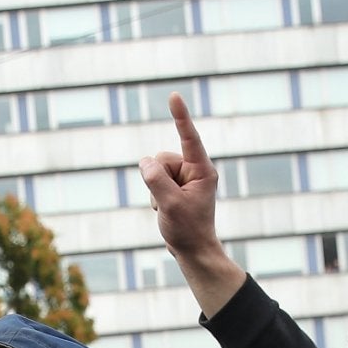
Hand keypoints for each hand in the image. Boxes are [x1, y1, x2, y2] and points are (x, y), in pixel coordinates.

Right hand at [137, 94, 246, 316]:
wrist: (193, 251)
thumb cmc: (187, 230)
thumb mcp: (169, 205)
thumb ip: (156, 180)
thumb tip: (144, 161)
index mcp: (202, 170)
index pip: (189, 138)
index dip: (180, 117)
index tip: (174, 96)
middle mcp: (195, 170)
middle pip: (162, 158)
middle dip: (157, 178)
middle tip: (169, 203)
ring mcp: (185, 178)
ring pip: (155, 169)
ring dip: (155, 190)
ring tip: (169, 209)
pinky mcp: (176, 185)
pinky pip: (154, 180)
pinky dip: (155, 196)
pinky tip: (167, 210)